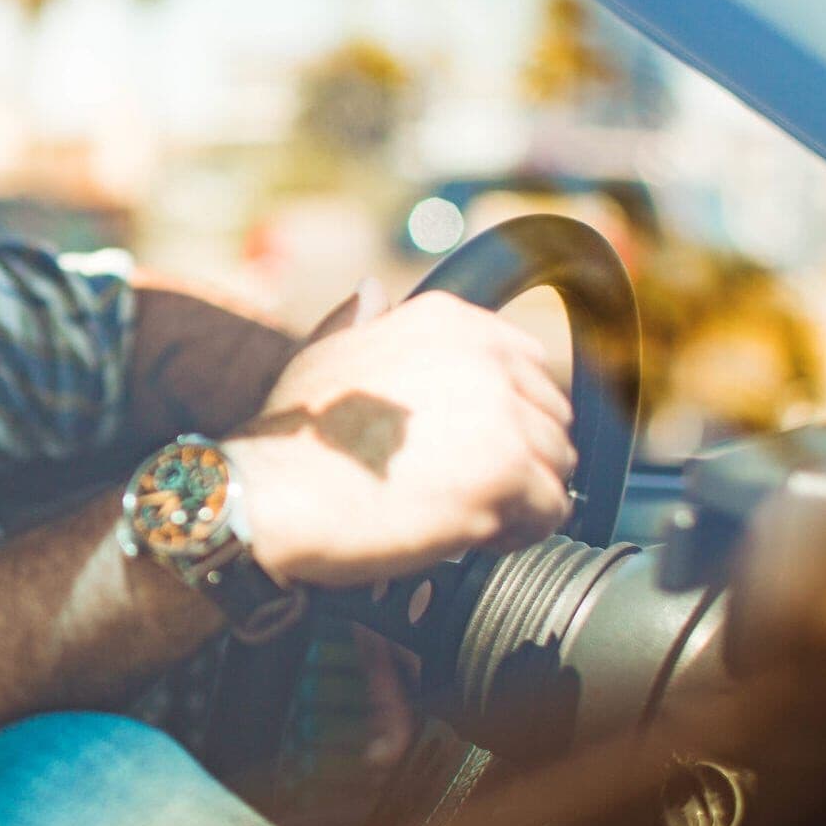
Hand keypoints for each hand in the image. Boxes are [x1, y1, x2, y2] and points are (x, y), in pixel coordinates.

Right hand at [229, 282, 575, 587]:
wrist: (268, 496)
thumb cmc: (289, 439)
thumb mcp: (321, 356)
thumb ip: (360, 322)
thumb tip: (372, 291)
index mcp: (445, 320)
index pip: (527, 363)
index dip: (506, 413)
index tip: (471, 444)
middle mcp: (482, 355)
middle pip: (549, 414)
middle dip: (517, 455)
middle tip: (460, 484)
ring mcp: (498, 413)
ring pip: (556, 464)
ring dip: (518, 496)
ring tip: (459, 510)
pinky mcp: (506, 473)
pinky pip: (552, 511)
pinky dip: (518, 532)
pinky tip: (469, 534)